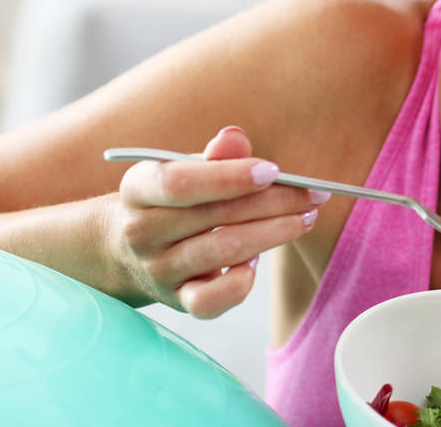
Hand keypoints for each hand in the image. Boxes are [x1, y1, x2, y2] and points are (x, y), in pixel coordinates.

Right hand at [108, 125, 324, 317]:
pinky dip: (241, 283)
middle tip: (314, 194)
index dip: (230, 176)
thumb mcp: (184, 169)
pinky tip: (257, 262)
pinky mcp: (176, 300)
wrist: (126, 248)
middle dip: (273, 202)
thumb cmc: (173, 200)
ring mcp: (157, 270)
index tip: (274, 170)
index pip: (179, 182)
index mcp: (139, 189)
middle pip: (214, 216)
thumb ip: (215, 157)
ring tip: (306, 218)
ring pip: (222, 252)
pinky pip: (210, 302)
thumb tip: (235, 137)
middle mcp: (141, 231)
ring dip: (274, 233)